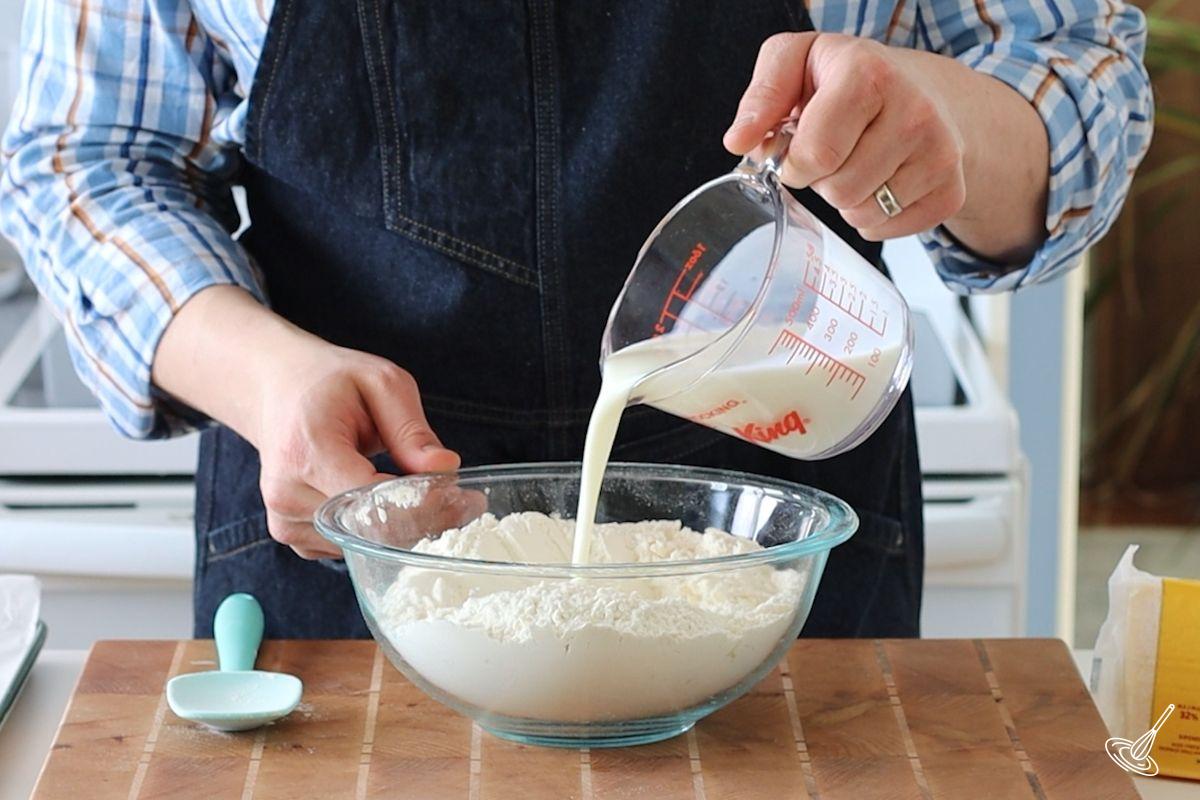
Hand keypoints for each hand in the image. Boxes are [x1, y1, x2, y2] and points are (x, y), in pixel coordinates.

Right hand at [152, 286, 460, 559]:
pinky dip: (374, 531)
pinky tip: (387, 503)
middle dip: (422, 520)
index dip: (421, 506)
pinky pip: (346, 546)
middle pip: (369, 529)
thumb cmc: (330, 382)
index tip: (461, 498)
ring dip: (401, 528)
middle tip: (464, 505)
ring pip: (362, 544)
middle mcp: (288, 491)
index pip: (371, 501)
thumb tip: (446, 468)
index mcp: (308, 450)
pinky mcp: (290, 532)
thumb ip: (411, 430)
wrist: (278, 388)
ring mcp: (285, 517)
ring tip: (426, 496)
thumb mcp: (381, 383)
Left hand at [724, 32, 966, 241]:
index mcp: (869, 73)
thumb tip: (738, 142)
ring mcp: (941, 153)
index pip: (816, 154)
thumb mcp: (797, 61)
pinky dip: (872, 218)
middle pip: (839, 190)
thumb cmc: (849, 78)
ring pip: (862, 214)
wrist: (923, 88)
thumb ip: (762, 97)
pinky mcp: (951, 190)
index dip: (795, 162)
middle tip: (835, 151)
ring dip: (845, 200)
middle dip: (821, 180)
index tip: (798, 148)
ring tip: (856, 163)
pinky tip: (879, 183)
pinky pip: (887, 231)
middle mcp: (915, 110)